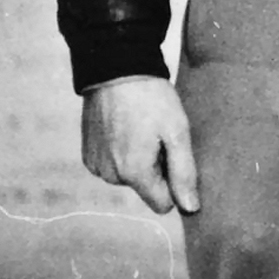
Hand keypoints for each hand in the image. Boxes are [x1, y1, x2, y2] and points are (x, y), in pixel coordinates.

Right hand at [80, 75, 199, 213]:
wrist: (115, 70)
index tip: (176, 157)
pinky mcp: (87, 155)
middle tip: (159, 136)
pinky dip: (123, 152)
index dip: (175, 184)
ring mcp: (95, 165)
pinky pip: (114, 165)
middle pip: (146, 189)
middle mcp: (110, 176)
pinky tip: (128, 128)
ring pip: (130, 177)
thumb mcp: (178, 133)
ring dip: (140, 160)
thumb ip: (184, 174)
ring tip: (143, 129)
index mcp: (133, 174)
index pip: (163, 204)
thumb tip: (191, 209)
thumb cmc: (152, 100)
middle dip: (157, 169)